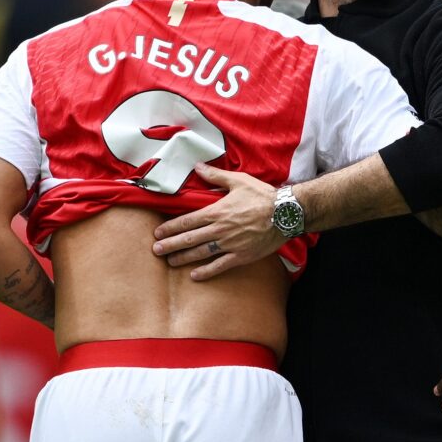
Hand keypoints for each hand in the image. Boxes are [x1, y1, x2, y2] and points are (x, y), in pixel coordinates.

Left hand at [151, 166, 279, 278]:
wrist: (285, 213)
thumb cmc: (262, 195)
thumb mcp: (238, 181)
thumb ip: (215, 176)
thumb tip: (198, 166)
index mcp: (216, 211)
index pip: (187, 221)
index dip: (170, 228)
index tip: (158, 233)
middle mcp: (220, 230)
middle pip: (189, 239)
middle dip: (170, 245)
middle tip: (155, 251)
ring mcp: (230, 244)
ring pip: (201, 253)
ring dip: (183, 258)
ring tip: (170, 262)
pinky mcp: (241, 255)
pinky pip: (220, 265)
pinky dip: (206, 271)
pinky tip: (195, 275)